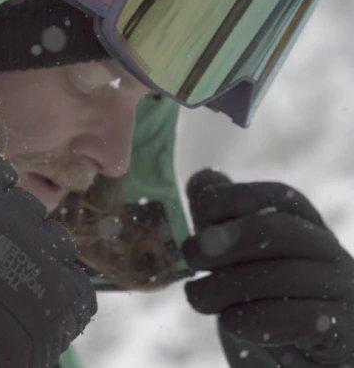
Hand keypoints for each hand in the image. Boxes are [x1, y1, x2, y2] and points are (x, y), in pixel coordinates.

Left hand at [182, 169, 353, 366]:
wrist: (307, 356)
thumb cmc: (267, 297)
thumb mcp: (240, 255)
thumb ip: (221, 217)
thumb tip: (203, 180)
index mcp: (306, 225)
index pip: (279, 195)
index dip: (232, 198)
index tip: (200, 215)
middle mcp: (329, 252)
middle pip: (278, 230)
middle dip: (224, 242)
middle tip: (191, 258)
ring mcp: (343, 291)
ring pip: (282, 277)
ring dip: (225, 287)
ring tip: (198, 297)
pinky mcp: (344, 331)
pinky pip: (299, 318)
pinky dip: (253, 319)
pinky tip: (231, 320)